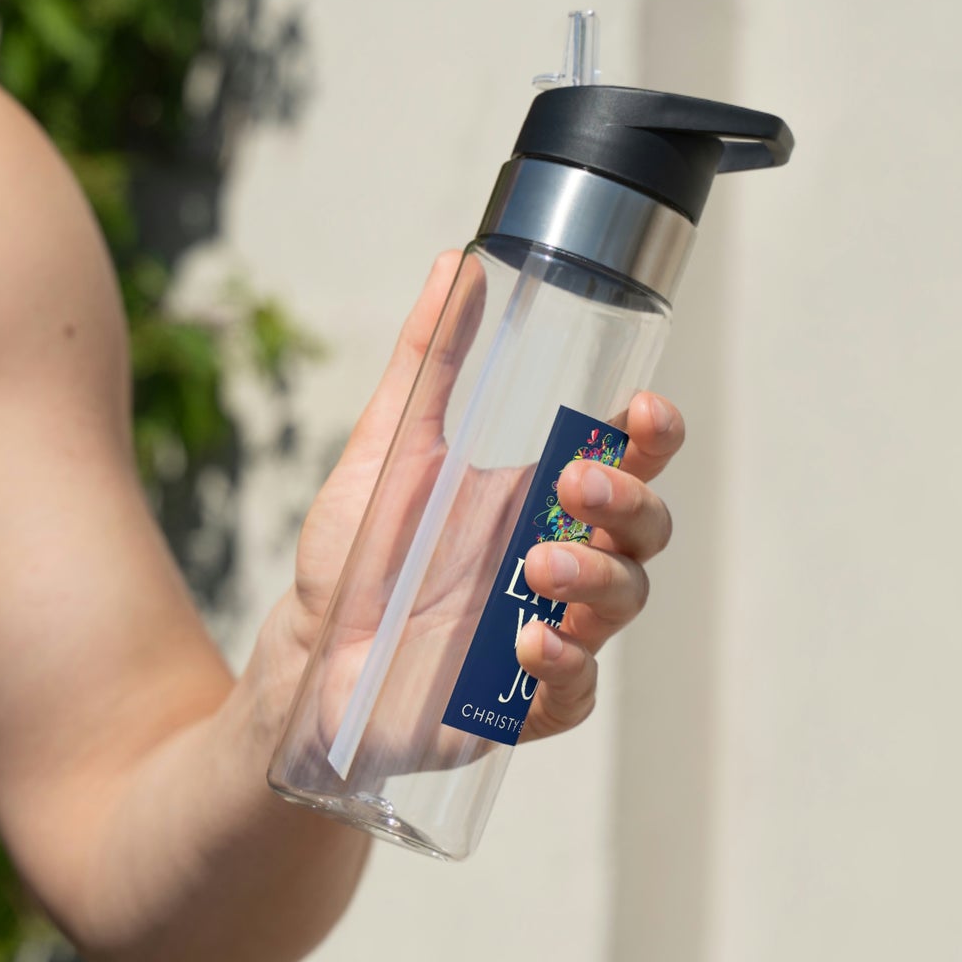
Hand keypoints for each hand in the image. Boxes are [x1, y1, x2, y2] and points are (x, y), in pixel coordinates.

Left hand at [275, 250, 683, 751]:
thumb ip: (427, 360)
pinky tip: (528, 644)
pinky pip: (581, 688)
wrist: (308, 653)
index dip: (653, 434)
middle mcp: (559, 559)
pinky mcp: (528, 699)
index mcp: (538, 497)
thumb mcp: (389, 446)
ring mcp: (552, 629)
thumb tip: (457, 262)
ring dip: (598, 579)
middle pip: (646, 529)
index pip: (628, 460)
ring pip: (624, 602)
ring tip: (540, 566)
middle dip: (629, 502)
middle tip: (575, 485)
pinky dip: (567, 666)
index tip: (639, 410)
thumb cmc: (356, 551)